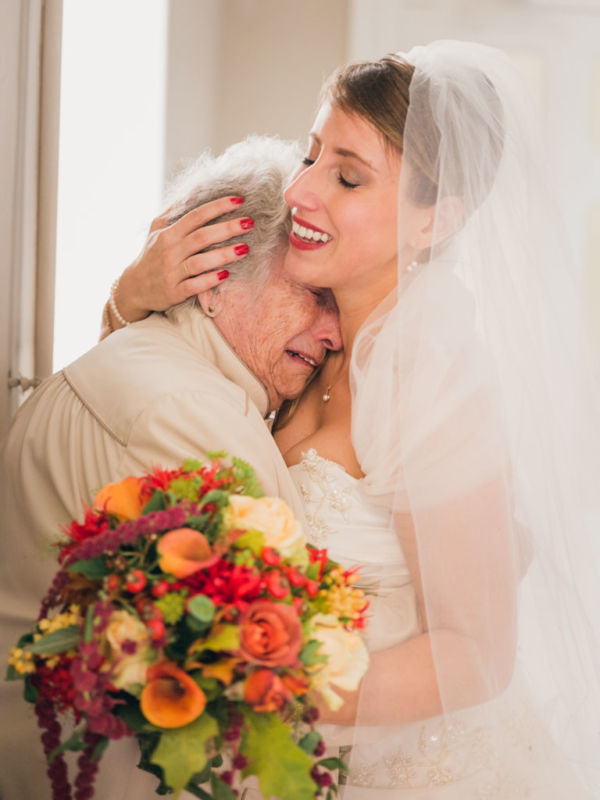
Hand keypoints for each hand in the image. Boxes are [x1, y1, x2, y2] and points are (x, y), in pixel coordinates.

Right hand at [113, 196, 252, 322]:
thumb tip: (196, 188)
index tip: (239, 200)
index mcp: (168, 233)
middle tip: (250, 222)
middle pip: (201, 237)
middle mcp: (169, 251)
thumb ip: (176, 210)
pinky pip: (194, 286)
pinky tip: (226, 274)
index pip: (195, 216)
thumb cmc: (152, 254)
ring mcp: (171, 272)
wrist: (133, 287)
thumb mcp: (157, 228)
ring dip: (224, 255)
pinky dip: (210, 280)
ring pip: (200, 262)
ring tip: (245, 248)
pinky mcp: (174, 292)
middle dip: (227, 228)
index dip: (218, 207)